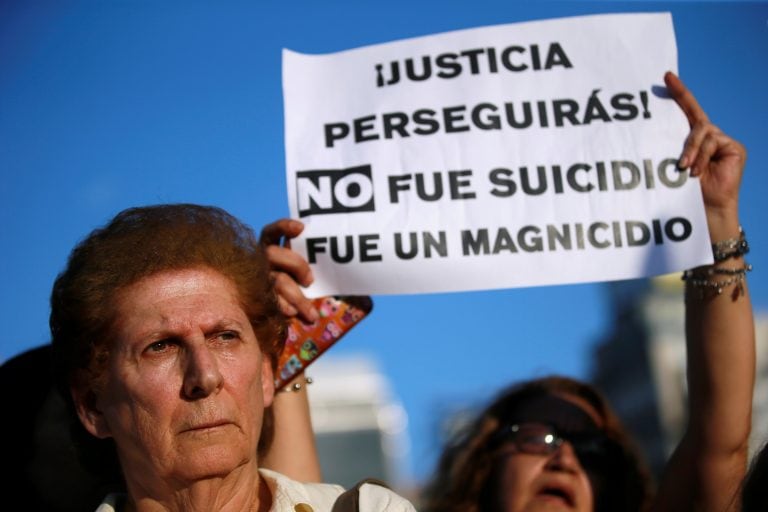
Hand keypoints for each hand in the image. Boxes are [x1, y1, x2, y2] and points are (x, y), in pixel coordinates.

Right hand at [260, 219, 318, 322]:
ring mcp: (260, 281)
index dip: (283, 226)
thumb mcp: (311, 274)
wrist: (292, 318)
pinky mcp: (260, 300)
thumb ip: (318, 266)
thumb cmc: (308, 289)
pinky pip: (271, 301)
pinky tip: (293, 314)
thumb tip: (345, 268)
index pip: (272, 232)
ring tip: (312, 314)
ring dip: (297, 297)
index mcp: (274, 250)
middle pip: (273, 254)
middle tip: (311, 280)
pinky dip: (283, 307)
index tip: (301, 228)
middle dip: (296, 265)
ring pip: (276, 281)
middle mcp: (263, 263)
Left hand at [665, 71, 745, 220]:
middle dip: (682, 111)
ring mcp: (722, 141)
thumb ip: (669, 148)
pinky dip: (701, 156)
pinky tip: (695, 172)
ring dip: (690, 150)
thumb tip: (650, 131)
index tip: (666, 76)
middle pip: (695, 117)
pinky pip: (713, 142)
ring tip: (684, 168)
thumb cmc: (683, 192)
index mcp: (691, 139)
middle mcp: (708, 136)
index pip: (686, 111)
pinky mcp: (734, 148)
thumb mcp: (671, 166)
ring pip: (702, 131)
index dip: (679, 93)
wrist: (705, 211)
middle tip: (669, 107)